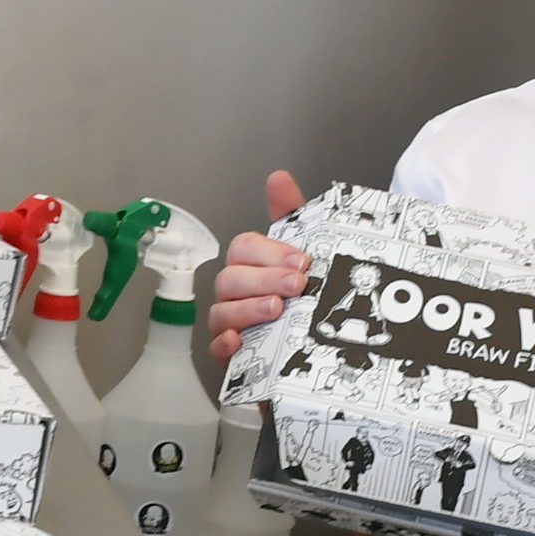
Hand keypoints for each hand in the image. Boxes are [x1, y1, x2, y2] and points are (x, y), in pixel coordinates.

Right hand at [206, 171, 309, 361]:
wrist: (318, 353)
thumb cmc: (303, 301)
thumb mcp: (305, 254)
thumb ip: (292, 216)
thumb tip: (278, 178)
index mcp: (252, 266)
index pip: (244, 248)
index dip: (270, 252)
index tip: (301, 260)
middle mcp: (236, 292)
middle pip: (231, 278)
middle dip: (264, 279)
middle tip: (296, 284)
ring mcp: (231, 324)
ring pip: (222, 311)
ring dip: (249, 309)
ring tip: (277, 310)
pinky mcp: (233, 357)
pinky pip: (216, 349)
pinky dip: (225, 344)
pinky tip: (241, 341)